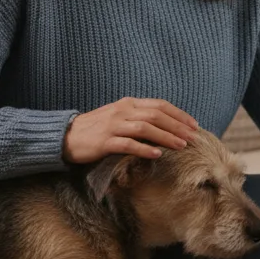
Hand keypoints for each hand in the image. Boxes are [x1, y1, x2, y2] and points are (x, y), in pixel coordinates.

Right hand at [62, 97, 198, 164]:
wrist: (66, 136)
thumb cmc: (96, 129)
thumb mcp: (119, 117)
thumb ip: (138, 118)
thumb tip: (165, 126)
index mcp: (128, 104)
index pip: (159, 105)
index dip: (178, 114)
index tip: (193, 125)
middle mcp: (122, 111)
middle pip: (156, 115)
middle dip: (177, 126)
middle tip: (193, 137)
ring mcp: (113, 126)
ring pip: (145, 128)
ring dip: (165, 137)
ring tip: (181, 146)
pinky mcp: (104, 142)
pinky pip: (128, 144)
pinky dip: (144, 149)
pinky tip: (157, 154)